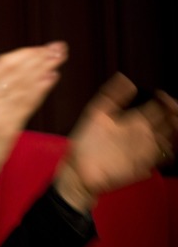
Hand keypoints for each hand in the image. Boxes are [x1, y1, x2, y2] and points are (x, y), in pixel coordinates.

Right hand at [0, 41, 67, 204]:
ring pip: (24, 86)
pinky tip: (52, 77)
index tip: (40, 48)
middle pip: (16, 73)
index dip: (23, 55)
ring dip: (44, 69)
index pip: (1, 66)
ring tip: (59, 57)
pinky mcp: (8, 129)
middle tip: (58, 48)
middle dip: (39, 57)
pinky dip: (41, 90)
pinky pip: (27, 105)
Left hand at [55, 73, 177, 211]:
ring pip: (169, 138)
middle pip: (168, 122)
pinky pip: (162, 157)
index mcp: (133, 120)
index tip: (163, 95)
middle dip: (175, 114)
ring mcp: (144, 149)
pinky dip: (168, 151)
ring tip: (172, 121)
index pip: (157, 107)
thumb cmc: (85, 141)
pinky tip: (164, 143)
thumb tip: (125, 78)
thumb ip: (110, 95)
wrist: (78, 168)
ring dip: (175, 130)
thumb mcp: (96, 114)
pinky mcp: (143, 165)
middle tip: (174, 108)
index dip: (165, 101)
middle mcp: (142, 134)